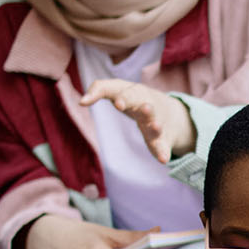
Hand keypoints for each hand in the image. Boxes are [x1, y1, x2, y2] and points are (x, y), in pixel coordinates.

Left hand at [81, 79, 195, 161]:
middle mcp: (147, 107)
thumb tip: (81, 102)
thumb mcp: (117, 88)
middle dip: (145, 108)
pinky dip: (163, 152)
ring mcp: (155, 123)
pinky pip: (162, 146)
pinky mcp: (160, 139)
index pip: (128, 93)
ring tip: (157, 127)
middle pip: (146, 107)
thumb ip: (99, 89)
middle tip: (145, 108)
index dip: (124, 98)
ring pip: (155, 125)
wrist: (167, 110)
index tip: (117, 104)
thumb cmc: (132, 97)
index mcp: (135, 94)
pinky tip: (164, 160)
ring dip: (156, 126)